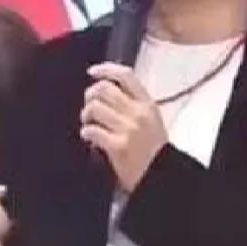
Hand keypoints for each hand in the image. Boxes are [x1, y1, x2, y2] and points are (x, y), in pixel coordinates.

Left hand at [80, 63, 167, 192]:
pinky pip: (92, 131)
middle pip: (104, 89)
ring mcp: (128, 129)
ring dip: (86, 115)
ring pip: (94, 108)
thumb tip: (106, 93)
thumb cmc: (154, 151)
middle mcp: (138, 113)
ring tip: (88, 123)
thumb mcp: (151, 120)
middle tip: (89, 107)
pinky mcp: (118, 146)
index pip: (126, 76)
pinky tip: (89, 137)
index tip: (93, 72)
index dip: (106, 69)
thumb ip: (134, 105)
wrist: (160, 176)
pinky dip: (86, 132)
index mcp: (147, 104)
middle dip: (90, 95)